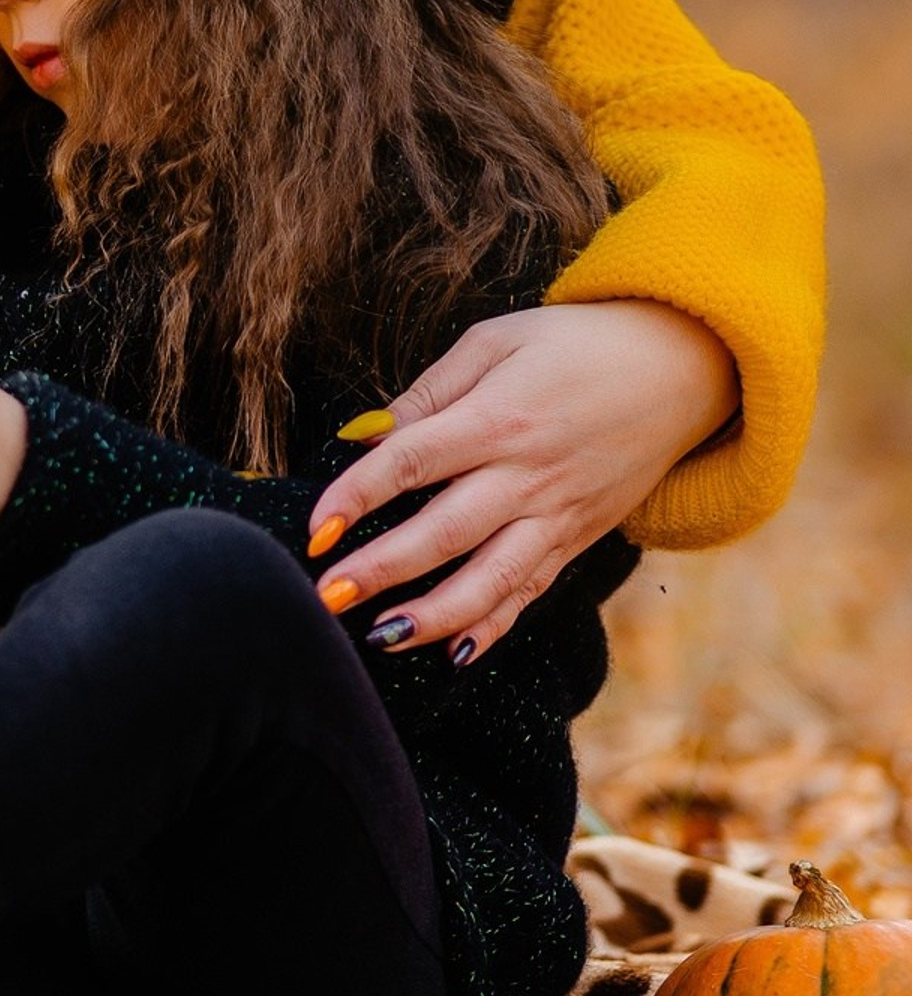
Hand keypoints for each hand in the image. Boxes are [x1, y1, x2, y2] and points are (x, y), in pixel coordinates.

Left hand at [308, 300, 737, 662]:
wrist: (681, 364)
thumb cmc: (573, 344)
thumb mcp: (496, 342)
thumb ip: (427, 392)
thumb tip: (361, 433)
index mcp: (498, 419)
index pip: (412, 462)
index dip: (356, 495)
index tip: (314, 527)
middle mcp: (527, 476)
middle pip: (444, 532)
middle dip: (382, 569)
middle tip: (326, 596)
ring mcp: (557, 514)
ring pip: (492, 578)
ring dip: (433, 615)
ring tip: (379, 638)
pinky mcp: (577, 538)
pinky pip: (532, 590)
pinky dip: (495, 625)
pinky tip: (454, 654)